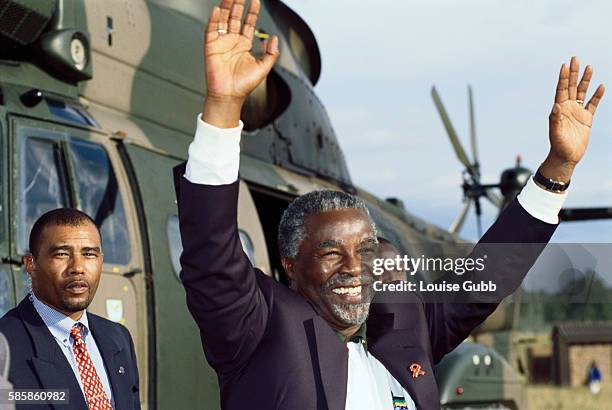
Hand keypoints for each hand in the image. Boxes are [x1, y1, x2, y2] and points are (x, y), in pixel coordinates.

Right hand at [203, 0, 279, 126]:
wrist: (229, 96)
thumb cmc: (244, 85)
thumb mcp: (263, 68)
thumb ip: (271, 53)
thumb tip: (275, 39)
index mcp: (244, 45)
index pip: (248, 23)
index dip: (252, 11)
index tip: (255, 0)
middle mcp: (232, 42)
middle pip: (235, 18)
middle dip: (238, 4)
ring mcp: (221, 43)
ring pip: (223, 20)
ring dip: (226, 7)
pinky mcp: (211, 47)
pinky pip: (211, 30)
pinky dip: (214, 20)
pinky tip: (217, 10)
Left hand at [541, 56, 604, 181]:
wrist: (566, 157)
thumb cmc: (558, 145)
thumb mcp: (555, 132)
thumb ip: (555, 118)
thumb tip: (556, 104)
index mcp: (559, 109)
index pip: (561, 90)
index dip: (563, 78)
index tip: (565, 65)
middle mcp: (568, 108)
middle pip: (571, 86)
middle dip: (573, 73)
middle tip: (575, 58)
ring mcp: (578, 112)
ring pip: (582, 92)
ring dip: (585, 80)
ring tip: (589, 67)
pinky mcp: (587, 119)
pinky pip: (593, 104)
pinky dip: (597, 95)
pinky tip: (601, 86)